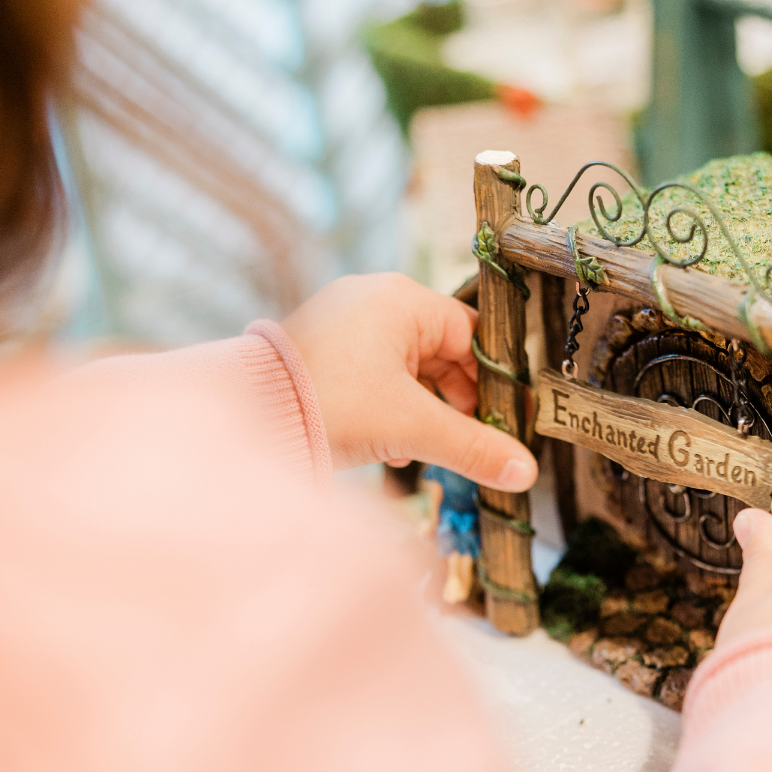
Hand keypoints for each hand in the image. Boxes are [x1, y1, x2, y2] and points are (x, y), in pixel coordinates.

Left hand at [281, 275, 537, 490]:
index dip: (493, 383)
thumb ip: (474, 448)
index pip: (472, 337)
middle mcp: (373, 298)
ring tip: (414, 449)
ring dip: (419, 412)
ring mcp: (342, 320)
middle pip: (440, 353)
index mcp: (403, 299)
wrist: (245, 414)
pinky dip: (385, 408)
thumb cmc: (332, 404)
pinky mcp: (319, 346)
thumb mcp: (412, 427)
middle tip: (461, 442)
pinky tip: (383, 446)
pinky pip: (371, 373)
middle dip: (453, 403)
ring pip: (405, 368)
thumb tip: (526, 473)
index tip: (503, 422)